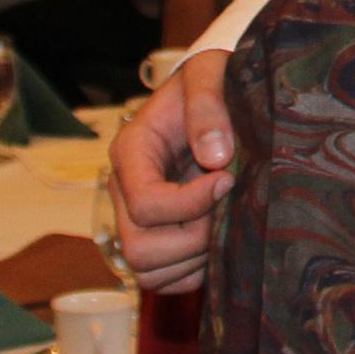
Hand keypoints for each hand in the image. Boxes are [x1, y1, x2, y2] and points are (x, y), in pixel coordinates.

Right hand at [108, 52, 233, 293]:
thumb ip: (208, 106)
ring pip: (151, 273)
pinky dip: (197, 271)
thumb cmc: (211, 80)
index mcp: (131, 153)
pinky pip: (167, 279)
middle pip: (140, 249)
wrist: (214, 92)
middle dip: (194, 240)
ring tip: (228, 223)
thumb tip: (215, 157)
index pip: (146, 203)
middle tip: (229, 210)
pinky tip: (223, 239)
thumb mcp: (209, 73)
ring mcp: (138, 219)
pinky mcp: (159, 236)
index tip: (228, 179)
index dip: (191, 203)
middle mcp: (125, 191)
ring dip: (196, 259)